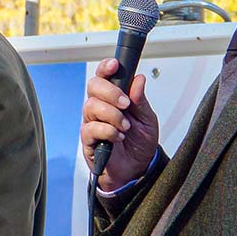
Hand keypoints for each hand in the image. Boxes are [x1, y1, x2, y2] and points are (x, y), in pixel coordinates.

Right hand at [80, 58, 159, 190]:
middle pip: (93, 86)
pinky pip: (91, 129)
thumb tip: (138, 79)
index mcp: (113, 98)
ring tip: (126, 127)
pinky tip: (118, 137)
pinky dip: (108, 131)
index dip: (106, 68)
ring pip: (91, 106)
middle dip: (111, 92)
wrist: (136, 170)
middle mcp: (100, 107)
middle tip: (126, 104)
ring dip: (112, 115)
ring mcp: (92, 122)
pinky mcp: (88, 140)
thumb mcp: (147, 120)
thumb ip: (140, 100)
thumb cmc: (139, 144)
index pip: (104, 76)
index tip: (114, 65)